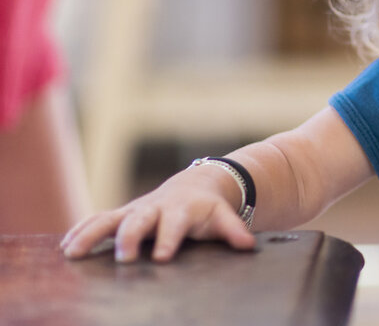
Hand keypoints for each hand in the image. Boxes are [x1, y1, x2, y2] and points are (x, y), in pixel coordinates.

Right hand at [60, 165, 254, 262]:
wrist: (196, 186)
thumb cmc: (208, 208)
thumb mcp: (223, 217)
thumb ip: (234, 231)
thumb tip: (248, 245)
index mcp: (181, 210)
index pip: (175, 224)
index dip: (169, 239)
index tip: (162, 257)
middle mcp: (155, 207)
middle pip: (139, 220)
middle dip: (129, 237)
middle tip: (123, 257)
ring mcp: (135, 210)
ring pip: (110, 218)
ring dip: (91, 234)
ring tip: (72, 252)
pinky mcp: (122, 214)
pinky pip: (97, 220)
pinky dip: (81, 230)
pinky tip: (65, 247)